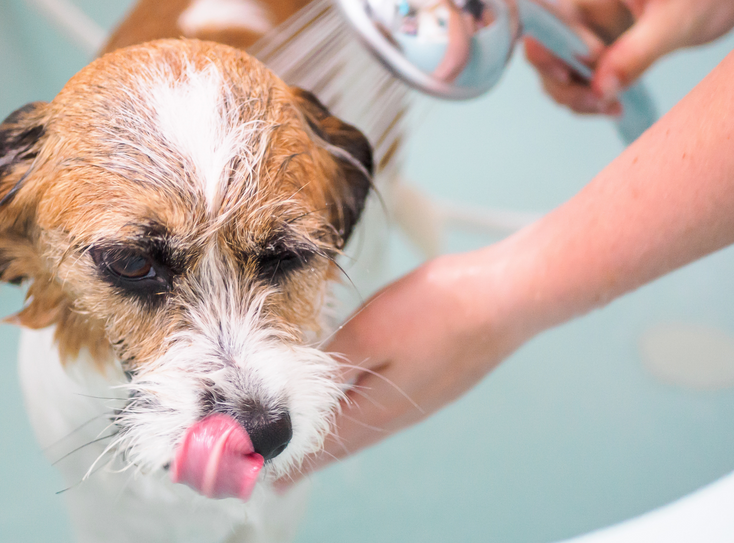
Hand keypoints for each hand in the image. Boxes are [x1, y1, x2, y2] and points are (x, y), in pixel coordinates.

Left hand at [280, 251, 528, 484]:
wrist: (508, 298)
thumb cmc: (437, 311)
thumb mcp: (368, 333)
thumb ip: (330, 366)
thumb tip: (295, 398)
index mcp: (378, 408)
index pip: (324, 442)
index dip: (296, 460)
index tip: (271, 480)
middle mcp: (400, 414)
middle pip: (347, 442)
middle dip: (315, 458)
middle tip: (287, 476)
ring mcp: (424, 399)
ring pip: (369, 428)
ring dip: (339, 441)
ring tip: (319, 449)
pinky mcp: (438, 381)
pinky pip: (388, 412)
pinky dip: (363, 420)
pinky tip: (365, 408)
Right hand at [525, 0, 733, 114]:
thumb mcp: (674, 20)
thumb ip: (633, 54)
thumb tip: (600, 88)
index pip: (540, 20)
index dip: (544, 51)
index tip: (568, 74)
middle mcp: (579, 7)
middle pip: (543, 52)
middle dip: (563, 84)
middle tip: (598, 101)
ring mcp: (587, 28)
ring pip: (557, 70)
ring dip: (576, 96)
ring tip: (609, 106)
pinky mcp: (601, 46)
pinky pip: (580, 75)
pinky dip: (590, 95)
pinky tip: (612, 102)